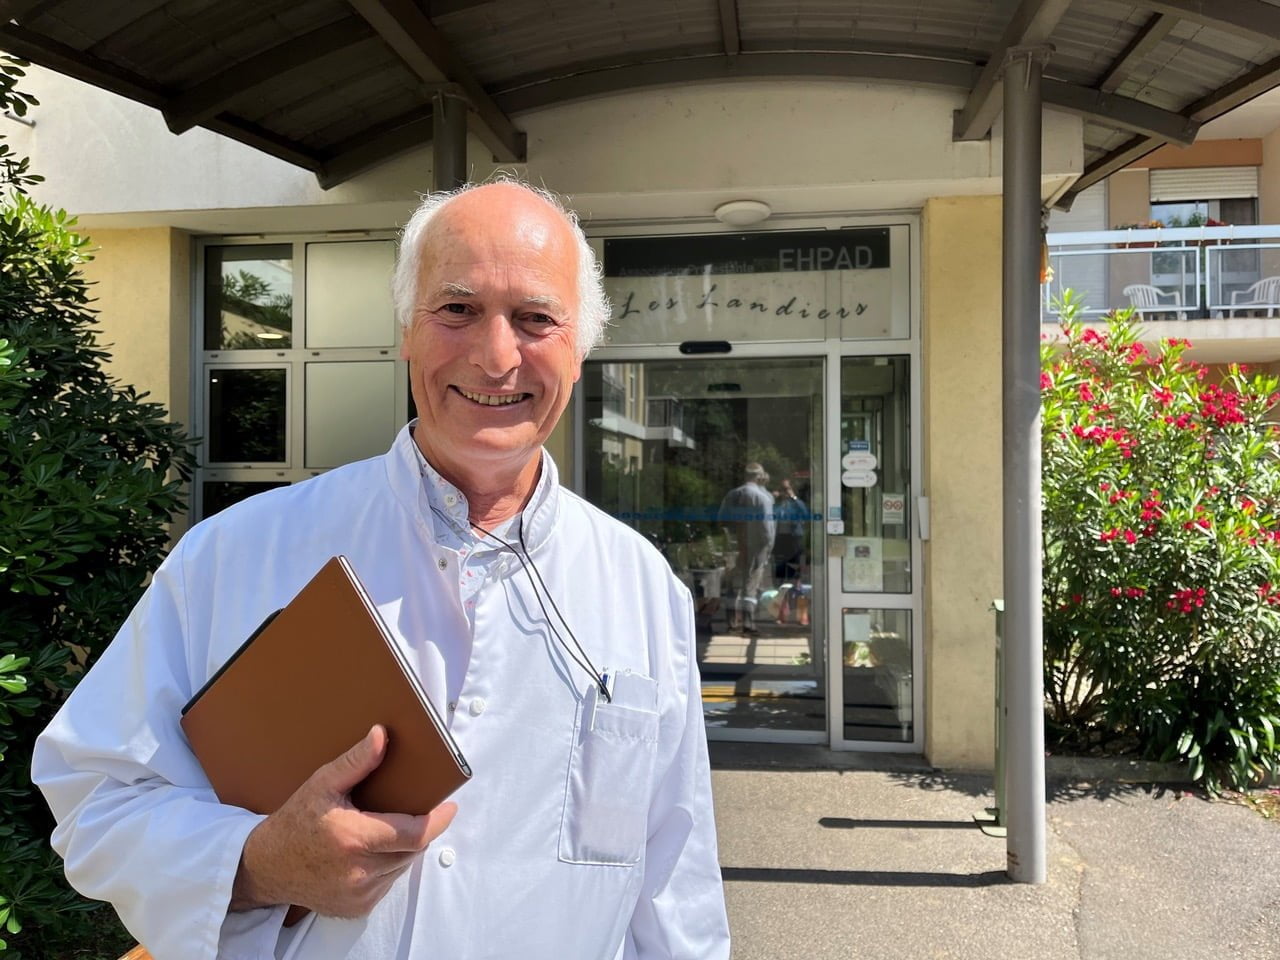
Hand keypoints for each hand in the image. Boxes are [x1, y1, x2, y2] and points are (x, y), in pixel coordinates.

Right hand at [230, 725, 456, 918]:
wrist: (264, 868)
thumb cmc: (294, 822)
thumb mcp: (322, 784)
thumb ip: (356, 761)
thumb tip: (382, 735)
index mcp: (353, 838)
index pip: (415, 834)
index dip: (438, 821)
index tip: (449, 807)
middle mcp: (359, 872)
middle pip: (412, 850)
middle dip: (417, 830)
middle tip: (412, 811)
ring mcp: (358, 895)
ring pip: (401, 867)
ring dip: (402, 849)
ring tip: (385, 829)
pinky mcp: (356, 909)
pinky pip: (387, 884)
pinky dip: (387, 867)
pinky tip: (370, 852)